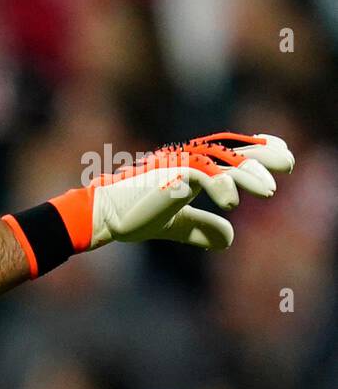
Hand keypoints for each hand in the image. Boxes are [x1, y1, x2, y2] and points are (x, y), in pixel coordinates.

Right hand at [80, 132, 294, 250]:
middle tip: (288, 164)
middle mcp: (185, 158)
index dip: (256, 148)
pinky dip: (221, 186)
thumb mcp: (174, 224)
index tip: (281, 152)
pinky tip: (232, 204)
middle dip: (263, 155)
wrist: (100, 215)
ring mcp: (177, 163)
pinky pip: (203, 173)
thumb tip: (230, 240)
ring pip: (223, 160)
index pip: (228, 149)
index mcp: (187, 164)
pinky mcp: (169, 174)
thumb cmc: (131, 215)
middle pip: (232, 149)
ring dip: (249, 174)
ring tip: (270, 191)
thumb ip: (201, 228)